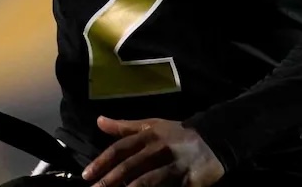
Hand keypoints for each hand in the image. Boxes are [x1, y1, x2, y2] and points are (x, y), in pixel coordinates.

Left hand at [82, 117, 223, 186]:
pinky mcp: (190, 181)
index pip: (120, 149)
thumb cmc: (177, 134)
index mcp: (149, 135)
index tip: (86, 175)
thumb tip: (98, 121)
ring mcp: (175, 165)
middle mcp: (160, 149)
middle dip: (109, 181)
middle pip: (130, 167)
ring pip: (148, 181)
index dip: (102, 162)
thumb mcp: (152, 126)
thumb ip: (125, 127)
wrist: (215, 140)